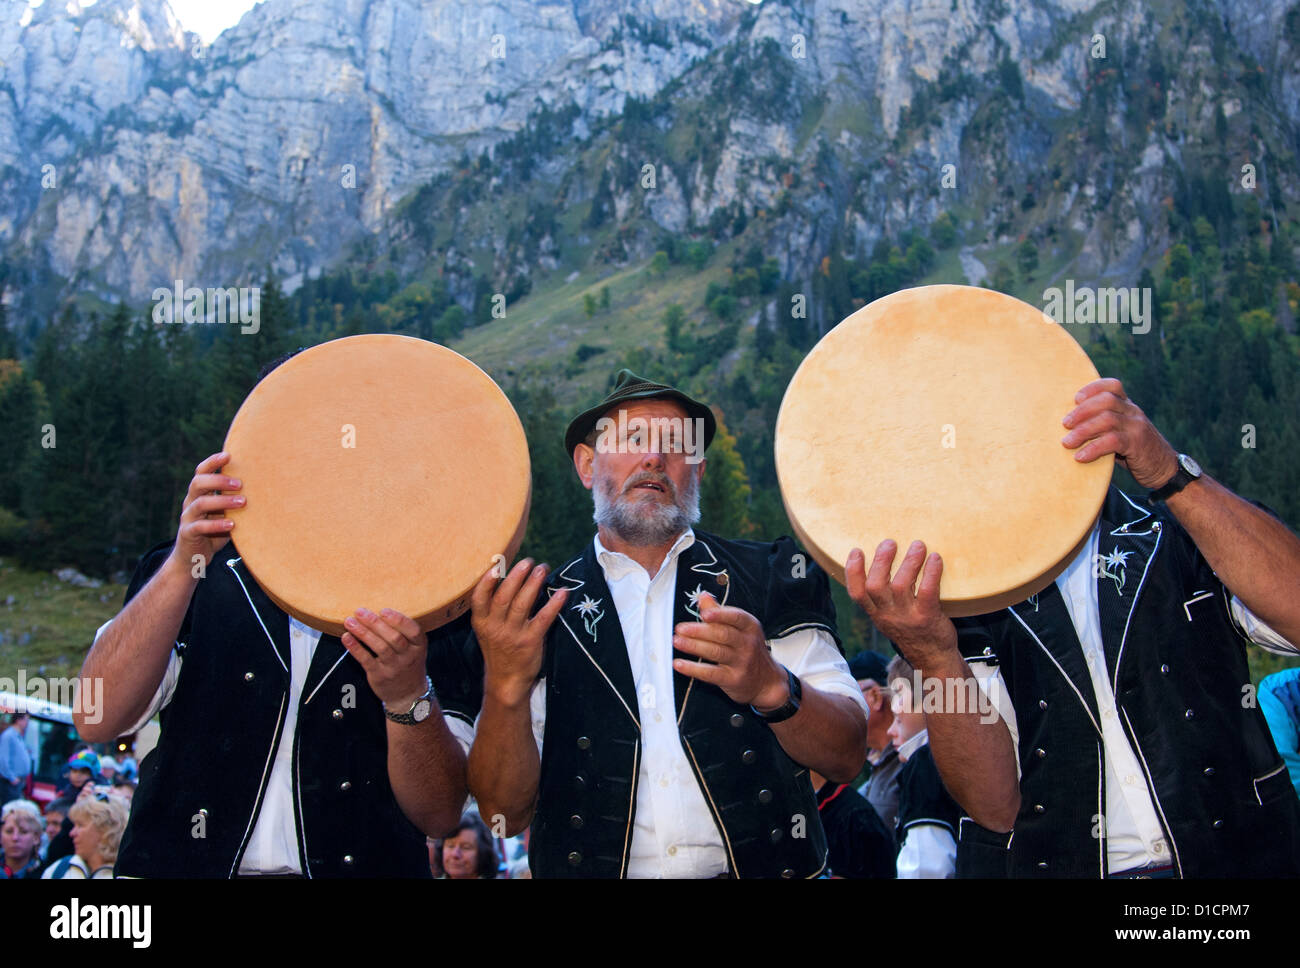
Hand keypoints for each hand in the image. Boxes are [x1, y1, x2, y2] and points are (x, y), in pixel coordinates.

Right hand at [169, 452, 243, 574]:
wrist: (193, 558)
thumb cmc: (215, 531)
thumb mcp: (225, 513)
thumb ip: (235, 500)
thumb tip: (266, 488)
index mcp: (199, 493)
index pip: (201, 471)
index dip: (213, 462)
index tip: (229, 455)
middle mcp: (191, 502)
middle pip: (198, 483)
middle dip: (219, 480)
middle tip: (240, 483)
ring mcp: (188, 518)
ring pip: (200, 503)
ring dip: (222, 501)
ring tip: (243, 502)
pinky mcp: (188, 534)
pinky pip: (200, 527)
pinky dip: (216, 524)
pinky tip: (232, 525)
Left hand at [339, 607, 428, 707]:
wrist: (408, 694)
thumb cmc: (408, 664)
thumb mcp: (415, 648)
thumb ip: (403, 632)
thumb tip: (378, 610)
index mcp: (419, 646)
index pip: (413, 630)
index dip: (398, 620)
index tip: (383, 610)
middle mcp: (408, 657)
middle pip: (393, 637)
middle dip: (374, 623)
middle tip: (360, 611)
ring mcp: (394, 667)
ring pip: (379, 647)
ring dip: (363, 632)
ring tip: (349, 621)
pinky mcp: (379, 676)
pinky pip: (366, 660)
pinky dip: (355, 648)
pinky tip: (347, 638)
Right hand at [470, 558, 566, 707]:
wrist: (506, 681)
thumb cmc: (499, 649)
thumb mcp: (487, 630)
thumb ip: (493, 608)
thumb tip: (511, 575)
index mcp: (481, 622)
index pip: (479, 599)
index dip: (486, 582)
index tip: (495, 566)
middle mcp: (494, 627)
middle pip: (504, 597)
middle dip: (516, 576)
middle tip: (528, 561)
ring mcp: (512, 635)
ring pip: (522, 605)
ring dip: (533, 584)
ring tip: (543, 568)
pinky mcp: (529, 642)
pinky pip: (543, 619)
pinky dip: (553, 604)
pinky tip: (562, 593)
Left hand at [672, 593, 787, 708]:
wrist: (766, 681)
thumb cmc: (748, 650)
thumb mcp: (741, 629)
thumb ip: (720, 612)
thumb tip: (703, 596)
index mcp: (750, 626)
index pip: (736, 617)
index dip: (720, 615)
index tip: (704, 614)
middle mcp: (748, 643)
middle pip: (722, 634)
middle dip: (699, 631)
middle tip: (680, 628)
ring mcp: (741, 662)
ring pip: (715, 652)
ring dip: (693, 646)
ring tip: (677, 641)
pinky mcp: (733, 679)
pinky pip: (711, 673)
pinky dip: (693, 669)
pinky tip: (679, 664)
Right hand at [846, 540, 957, 671]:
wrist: (933, 658)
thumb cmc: (912, 631)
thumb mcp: (889, 619)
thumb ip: (883, 598)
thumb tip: (883, 562)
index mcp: (876, 614)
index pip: (856, 593)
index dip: (853, 571)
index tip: (857, 550)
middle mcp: (888, 615)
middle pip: (876, 586)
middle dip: (881, 561)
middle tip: (890, 542)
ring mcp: (907, 617)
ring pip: (900, 586)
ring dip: (909, 562)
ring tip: (917, 545)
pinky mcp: (928, 617)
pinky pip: (927, 592)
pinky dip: (931, 573)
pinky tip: (935, 559)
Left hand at [1062, 378, 1178, 488]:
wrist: (1164, 470)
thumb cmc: (1133, 452)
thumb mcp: (1120, 433)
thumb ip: (1102, 427)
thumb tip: (1068, 428)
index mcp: (1128, 407)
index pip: (1113, 386)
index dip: (1093, 388)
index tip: (1075, 398)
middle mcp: (1134, 412)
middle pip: (1106, 400)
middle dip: (1082, 411)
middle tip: (1065, 424)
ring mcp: (1137, 427)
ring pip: (1107, 419)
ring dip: (1083, 430)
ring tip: (1067, 443)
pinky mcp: (1137, 444)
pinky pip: (1112, 441)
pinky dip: (1093, 448)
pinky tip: (1080, 457)